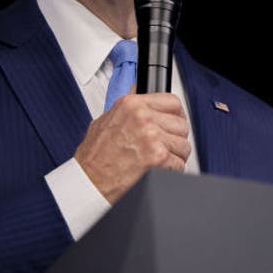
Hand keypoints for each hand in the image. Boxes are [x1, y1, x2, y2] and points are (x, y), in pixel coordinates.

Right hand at [74, 92, 191, 202]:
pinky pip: (180, 163)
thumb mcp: (105, 120)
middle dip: (175, 138)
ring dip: (175, 155)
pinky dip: (172, 170)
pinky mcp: (159, 158)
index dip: (175, 115)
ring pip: (183, 145)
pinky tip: (156, 170)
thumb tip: (138, 90)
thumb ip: (128, 107)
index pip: (172, 102)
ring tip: (157, 160)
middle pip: (181, 124)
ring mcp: (152, 138)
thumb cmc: (94, 157)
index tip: (173, 123)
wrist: (89, 183)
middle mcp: (143, 118)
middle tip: (163, 147)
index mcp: (131, 105)